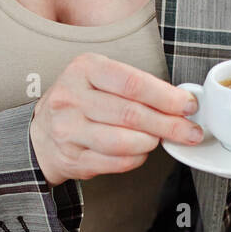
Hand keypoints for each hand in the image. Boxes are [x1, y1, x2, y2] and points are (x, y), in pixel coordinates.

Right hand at [29, 53, 203, 185]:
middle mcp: (72, 97)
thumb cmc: (82, 100)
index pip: (132, 83)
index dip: (166, 96)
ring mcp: (67, 130)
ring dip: (151, 142)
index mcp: (85, 68)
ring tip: (161, 139)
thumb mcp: (101, 78)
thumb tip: (180, 103)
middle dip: (168, 124)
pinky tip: (141, 152)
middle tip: (189, 131)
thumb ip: (137, 86)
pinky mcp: (71, 158)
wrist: (41, 132)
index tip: (188, 105)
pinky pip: (114, 162)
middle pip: (131, 114)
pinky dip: (136, 159)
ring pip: (123, 141)